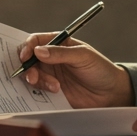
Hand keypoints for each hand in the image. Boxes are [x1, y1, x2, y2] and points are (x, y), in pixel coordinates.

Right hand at [17, 33, 133, 107]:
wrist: (110, 94)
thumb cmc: (100, 69)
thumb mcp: (83, 56)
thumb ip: (61, 53)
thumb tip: (38, 51)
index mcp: (58, 44)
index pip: (36, 41)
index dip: (27, 47)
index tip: (26, 57)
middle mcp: (50, 58)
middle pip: (27, 58)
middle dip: (27, 66)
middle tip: (33, 77)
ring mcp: (50, 74)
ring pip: (31, 74)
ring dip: (37, 80)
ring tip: (55, 87)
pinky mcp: (51, 90)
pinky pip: (37, 90)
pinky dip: (39, 91)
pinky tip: (54, 92)